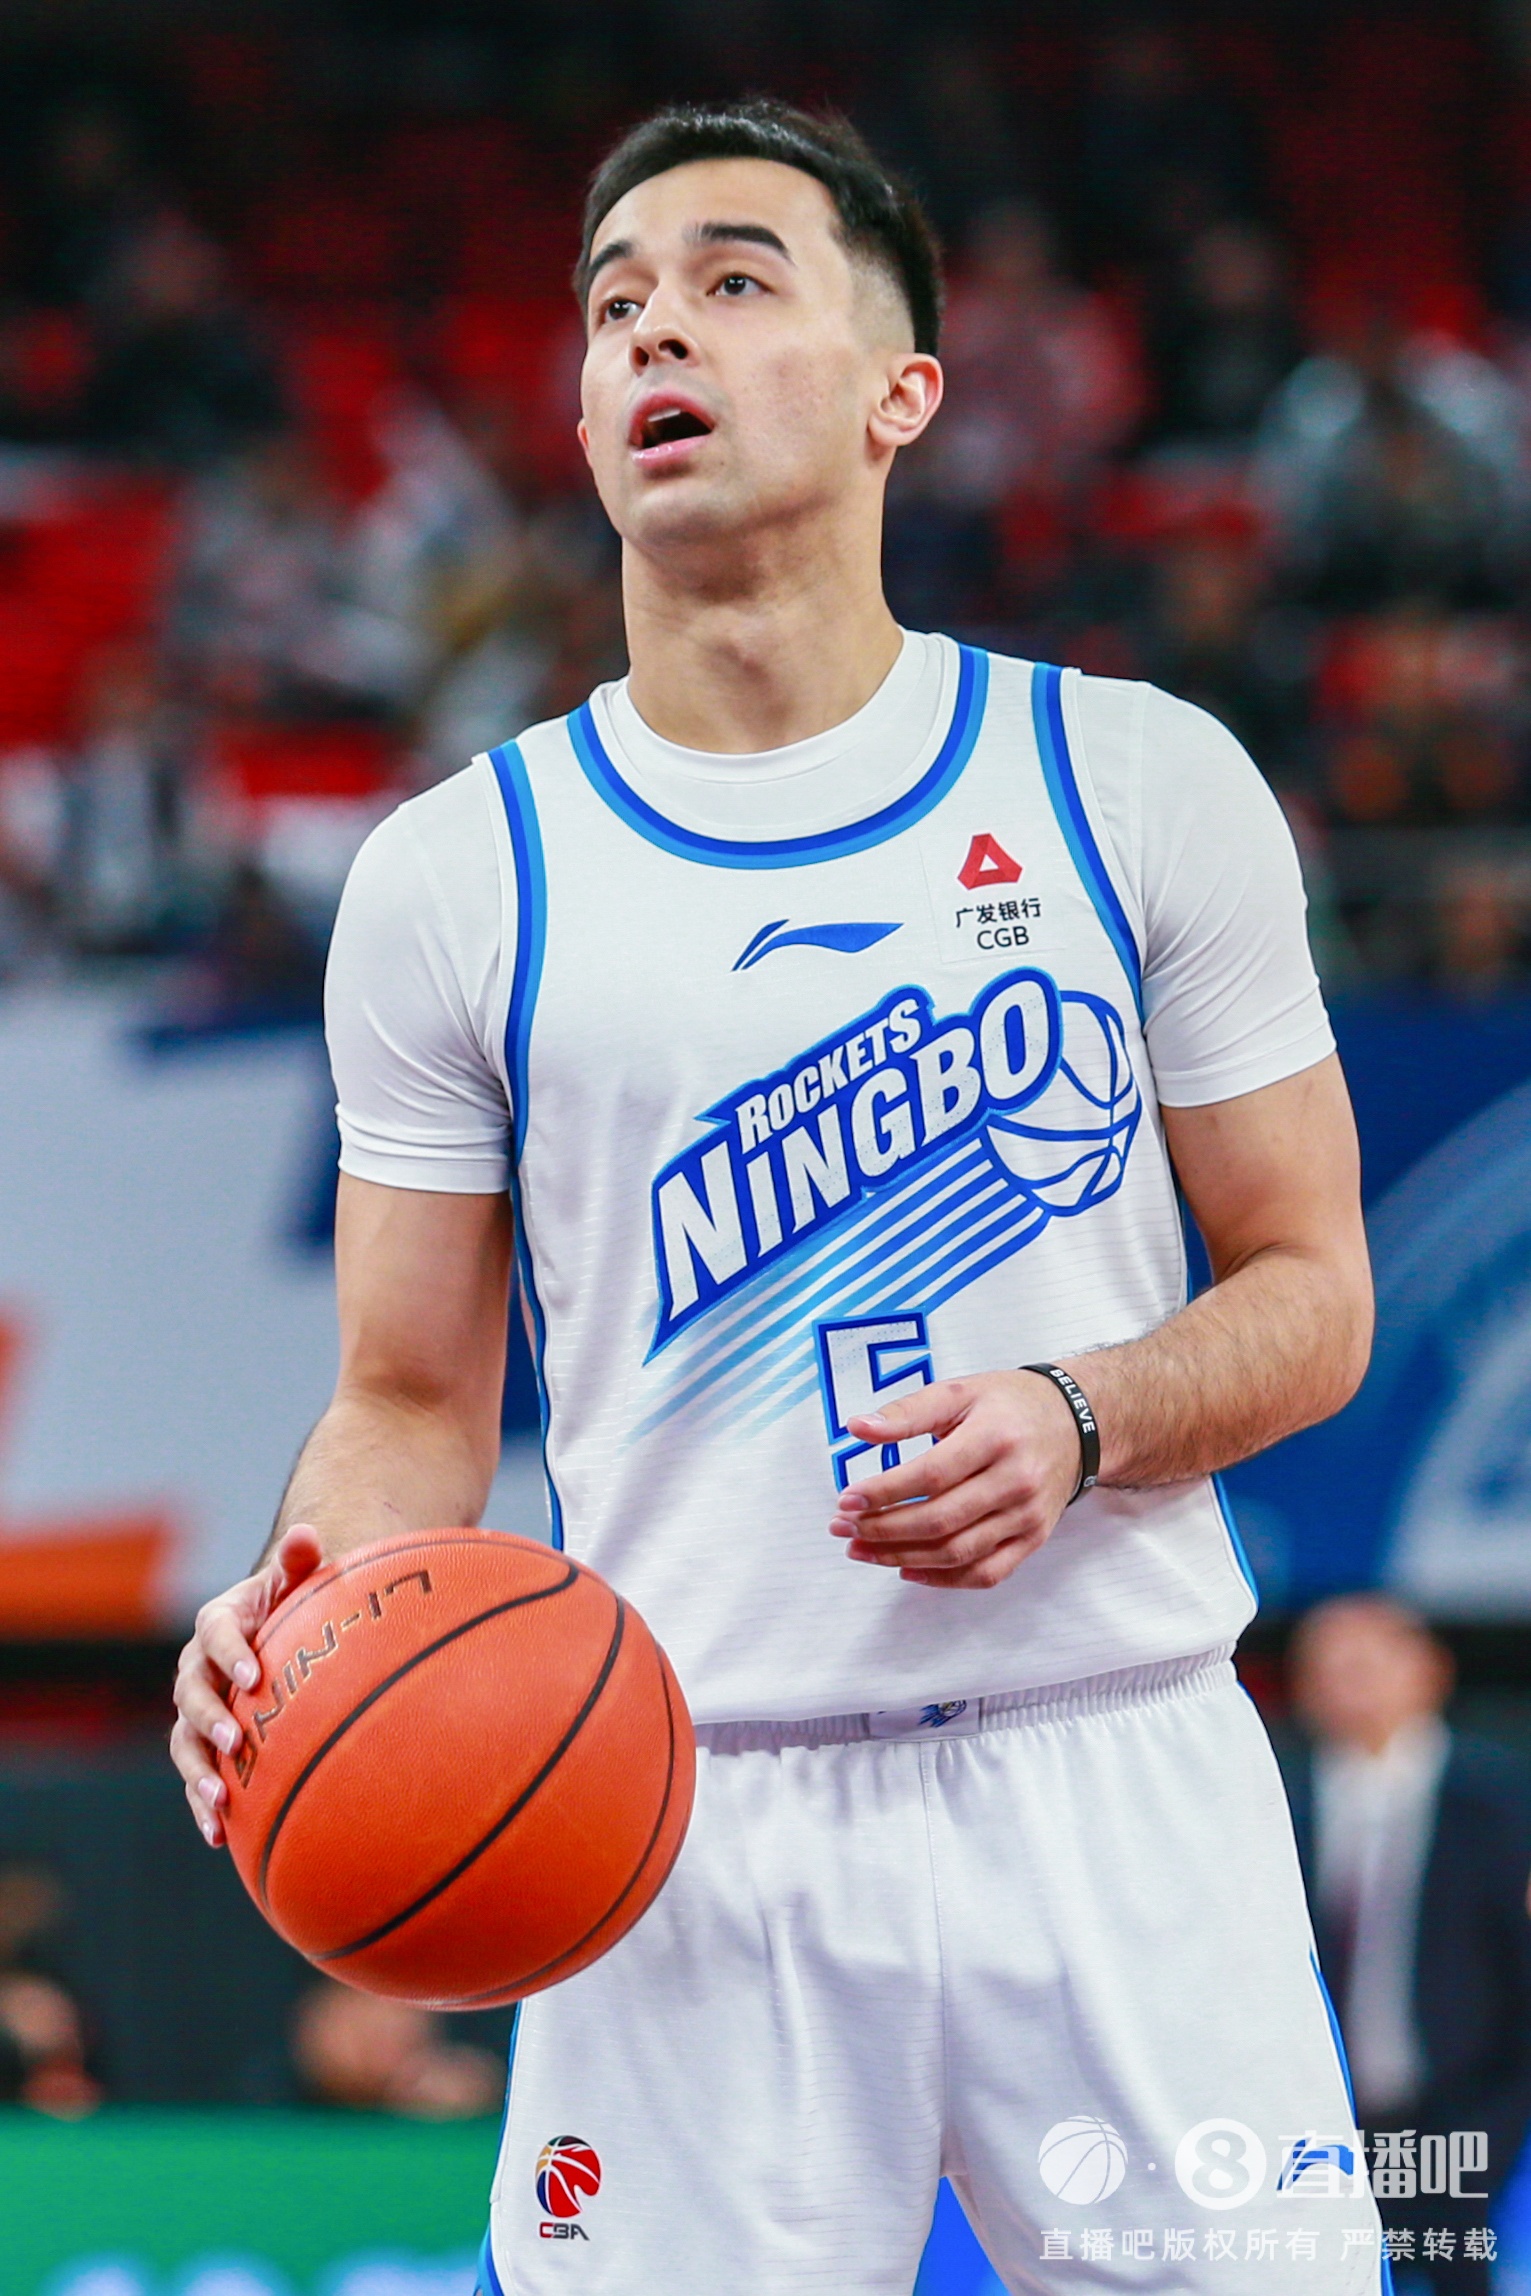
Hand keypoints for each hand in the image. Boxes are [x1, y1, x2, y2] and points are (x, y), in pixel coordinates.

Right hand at [169, 1525, 323, 1846]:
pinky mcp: (205, 1746)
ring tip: (220, 1799)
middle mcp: (198, 1668)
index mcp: (219, 1623)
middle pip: (191, 1693)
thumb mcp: (297, 1580)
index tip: (254, 1676)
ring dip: (198, 1772)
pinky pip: (197, 1777)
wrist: (282, 1637)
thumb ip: (299, 1561)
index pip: (216, 1634)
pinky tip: (219, 1836)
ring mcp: (197, 1711)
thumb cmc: (294, 1605)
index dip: (231, 1654)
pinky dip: (202, 1806)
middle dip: (210, 1719)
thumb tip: (306, 1535)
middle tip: (237, 1742)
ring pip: (185, 1742)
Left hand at [828, 1370, 1082, 1589]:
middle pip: (940, 1520)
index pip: (931, 1475)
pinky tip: (906, 1570)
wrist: (1077, 1423)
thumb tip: (857, 1428)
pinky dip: (943, 1580)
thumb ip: (907, 1412)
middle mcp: (1015, 1481)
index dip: (885, 1492)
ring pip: (957, 1552)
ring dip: (901, 1557)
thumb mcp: (959, 1392)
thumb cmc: (1010, 1404)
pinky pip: (986, 1573)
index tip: (846, 1498)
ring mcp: (1027, 1516)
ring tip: (860, 1549)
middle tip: (843, 1527)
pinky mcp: (1033, 1539)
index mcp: (995, 1437)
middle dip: (883, 1529)